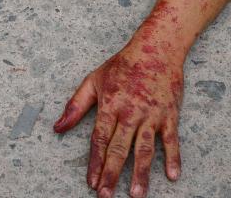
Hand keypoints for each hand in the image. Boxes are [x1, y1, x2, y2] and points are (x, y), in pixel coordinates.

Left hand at [53, 33, 184, 197]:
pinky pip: (171, 140)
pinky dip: (173, 158)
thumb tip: (57, 127)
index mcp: (110, 104)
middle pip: (119, 148)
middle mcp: (130, 112)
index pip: (100, 139)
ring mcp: (151, 114)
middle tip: (106, 195)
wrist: (157, 48)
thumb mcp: (94, 80)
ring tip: (136, 194)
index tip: (91, 182)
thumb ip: (75, 105)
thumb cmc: (123, 65)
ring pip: (145, 148)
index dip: (94, 162)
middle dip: (111, 173)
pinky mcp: (170, 114)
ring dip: (140, 173)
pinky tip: (172, 176)